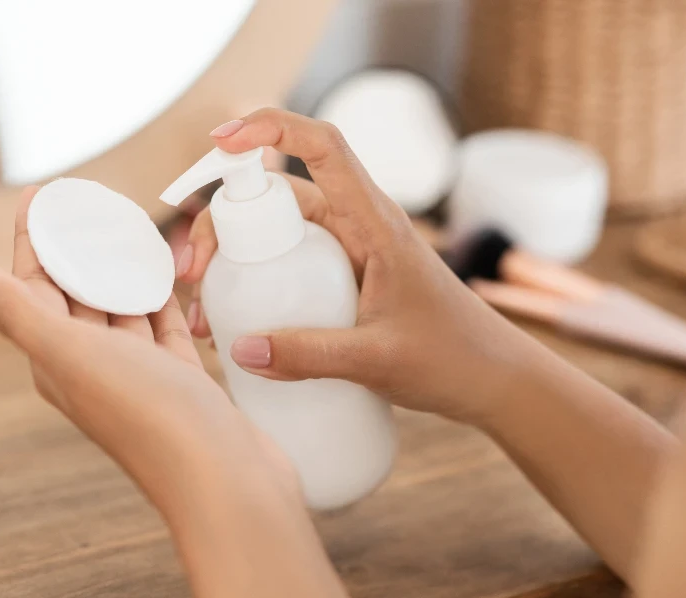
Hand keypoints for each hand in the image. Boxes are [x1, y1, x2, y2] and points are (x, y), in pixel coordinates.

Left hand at [0, 187, 298, 517]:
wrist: (224, 479)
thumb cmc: (149, 416)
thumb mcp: (75, 356)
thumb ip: (19, 315)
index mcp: (57, 362)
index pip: (32, 289)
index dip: (32, 240)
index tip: (39, 194)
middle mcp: (92, 369)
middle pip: (76, 296)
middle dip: (76, 249)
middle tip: (88, 203)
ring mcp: (138, 376)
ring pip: (120, 310)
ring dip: (118, 270)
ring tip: (127, 227)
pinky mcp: (179, 380)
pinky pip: (161, 326)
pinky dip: (159, 296)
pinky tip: (164, 272)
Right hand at [178, 109, 532, 425]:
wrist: (490, 379)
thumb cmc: (451, 358)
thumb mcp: (377, 360)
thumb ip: (308, 356)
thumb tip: (238, 349)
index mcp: (375, 222)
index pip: (323, 146)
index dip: (271, 128)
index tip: (222, 141)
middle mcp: (358, 227)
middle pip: (279, 197)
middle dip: (227, 223)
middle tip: (195, 273)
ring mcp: (349, 255)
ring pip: (278, 236)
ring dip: (236, 260)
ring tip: (206, 312)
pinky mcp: (344, 282)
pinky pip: (290, 268)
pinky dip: (258, 285)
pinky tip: (237, 326)